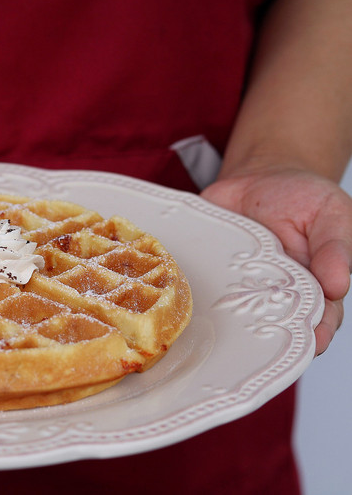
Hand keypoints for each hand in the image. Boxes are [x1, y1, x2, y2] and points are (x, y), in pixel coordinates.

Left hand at [201, 165, 351, 355]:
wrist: (258, 178)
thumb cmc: (300, 198)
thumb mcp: (329, 212)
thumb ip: (335, 246)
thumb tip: (340, 285)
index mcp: (313, 284)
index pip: (320, 317)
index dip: (317, 333)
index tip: (313, 343)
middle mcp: (275, 292)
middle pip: (275, 324)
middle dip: (270, 339)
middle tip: (266, 347)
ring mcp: (240, 285)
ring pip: (235, 314)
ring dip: (231, 324)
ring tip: (229, 331)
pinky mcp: (211, 273)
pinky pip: (202, 288)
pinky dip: (194, 296)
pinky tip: (189, 304)